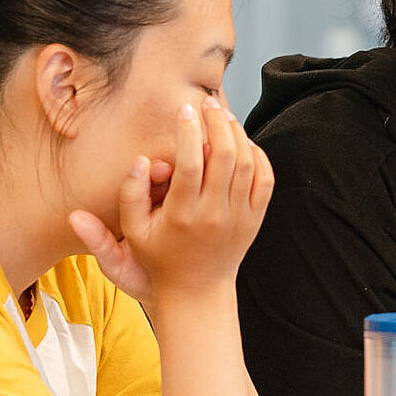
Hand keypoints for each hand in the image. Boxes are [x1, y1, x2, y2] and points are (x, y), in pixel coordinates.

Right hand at [69, 99, 272, 311]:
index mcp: (183, 215)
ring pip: (248, 165)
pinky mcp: (254, 220)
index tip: (184, 110)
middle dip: (217, 123)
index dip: (189, 131)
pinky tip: (244, 142)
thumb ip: (130, 195)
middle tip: (207, 104)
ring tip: (224, 117)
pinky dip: (258, 157)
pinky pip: (265, 181)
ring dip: (238, 135)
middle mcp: (215, 215)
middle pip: (225, 157)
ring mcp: (240, 218)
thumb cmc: (159, 258)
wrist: (197, 291)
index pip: (191, 163)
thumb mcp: (133, 232)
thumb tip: (141, 160)